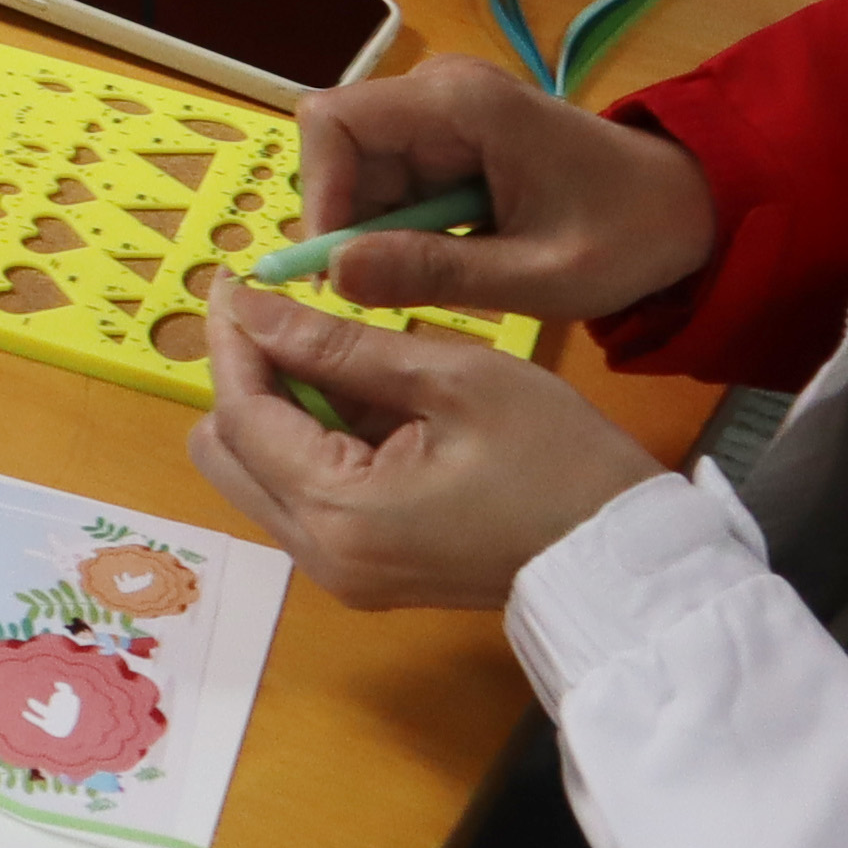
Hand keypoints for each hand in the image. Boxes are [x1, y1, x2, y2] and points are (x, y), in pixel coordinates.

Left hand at [183, 286, 666, 611]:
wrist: (620, 557)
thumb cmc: (558, 461)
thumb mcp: (451, 378)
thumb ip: (336, 346)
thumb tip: (252, 309)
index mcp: (339, 513)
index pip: (240, 415)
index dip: (233, 339)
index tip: (236, 278)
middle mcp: (321, 555)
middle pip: (228, 452)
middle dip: (246, 378)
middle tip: (290, 316)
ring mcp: (340, 569)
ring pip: (259, 472)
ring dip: (282, 409)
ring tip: (347, 355)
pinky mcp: (363, 567)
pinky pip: (304, 493)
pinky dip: (314, 441)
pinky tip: (369, 399)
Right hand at [287, 59, 720, 322]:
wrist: (690, 207)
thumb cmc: (629, 236)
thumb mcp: (538, 275)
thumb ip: (435, 273)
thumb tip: (334, 276)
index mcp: (461, 103)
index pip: (334, 123)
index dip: (321, 194)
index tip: (343, 269)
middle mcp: (439, 89)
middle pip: (342, 150)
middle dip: (353, 224)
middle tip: (392, 291)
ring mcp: (443, 109)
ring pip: (360, 171)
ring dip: (380, 231)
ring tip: (441, 275)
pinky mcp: (448, 135)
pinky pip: (391, 180)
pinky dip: (403, 227)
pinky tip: (454, 256)